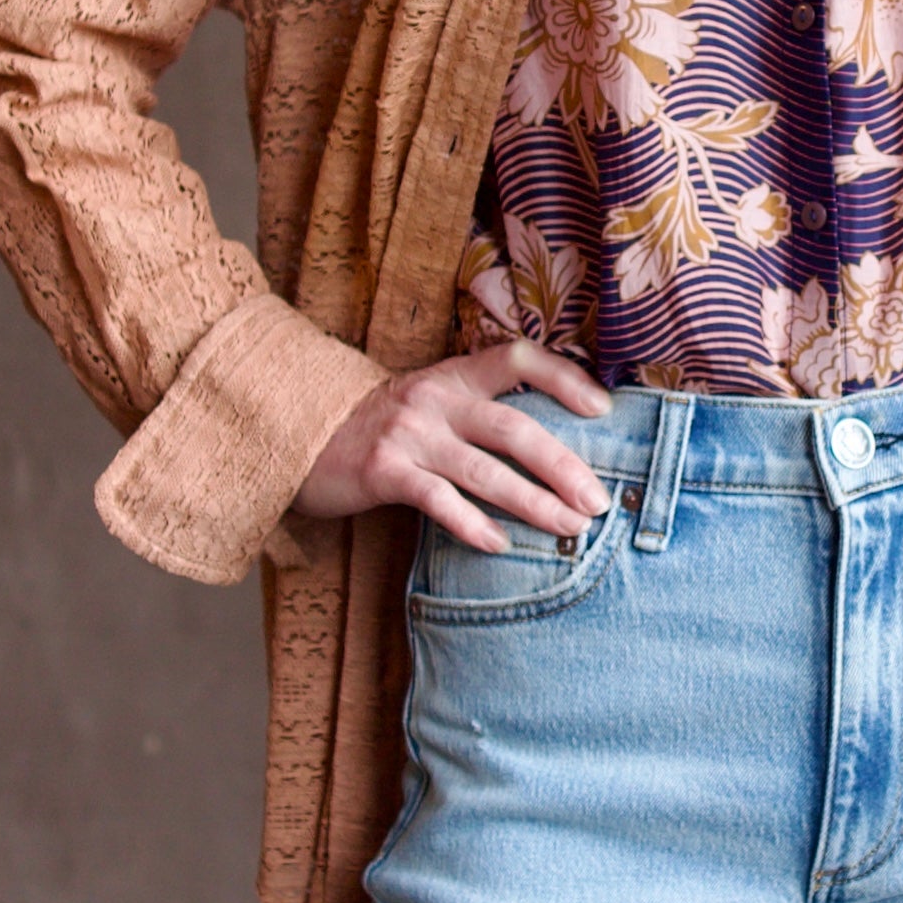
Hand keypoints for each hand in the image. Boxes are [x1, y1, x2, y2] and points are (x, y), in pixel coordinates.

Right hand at [291, 338, 614, 547]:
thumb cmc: (382, 428)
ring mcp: (408, 434)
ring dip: (531, 502)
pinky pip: (436, 499)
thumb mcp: (431, 404)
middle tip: (598, 501)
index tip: (603, 410)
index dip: (563, 378)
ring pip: (482, 469)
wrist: (300, 434)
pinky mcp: (382, 471)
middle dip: (562, 466)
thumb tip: (552, 455)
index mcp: (453, 376)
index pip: (517, 358)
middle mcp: (434, 398)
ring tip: (568, 528)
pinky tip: (499, 544)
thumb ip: (478, 415)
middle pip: (512, 428)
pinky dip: (471, 523)